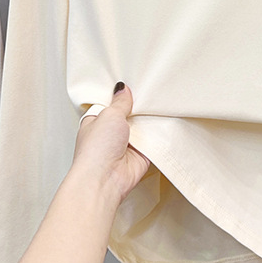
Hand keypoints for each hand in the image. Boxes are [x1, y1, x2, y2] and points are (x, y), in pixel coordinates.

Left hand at [71, 83, 149, 204]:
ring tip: (159, 104)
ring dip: (149, 120)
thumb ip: (120, 102)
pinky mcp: (141, 154)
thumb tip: (122, 89)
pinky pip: (153, 139)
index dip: (121, 95)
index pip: (110, 104)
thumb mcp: (109, 115)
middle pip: (129, 114)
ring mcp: (126, 144)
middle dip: (138, 107)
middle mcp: (111, 133)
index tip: (132, 83)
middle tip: (150, 92)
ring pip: (142, 126)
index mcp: (97, 121)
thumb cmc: (96, 150)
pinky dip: (159, 133)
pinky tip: (165, 121)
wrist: (105, 179)